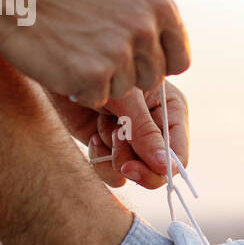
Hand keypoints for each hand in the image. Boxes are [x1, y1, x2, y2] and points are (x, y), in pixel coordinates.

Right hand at [0, 0, 190, 106]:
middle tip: (91, 54)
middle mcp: (146, 28)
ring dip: (101, 82)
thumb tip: (165, 37)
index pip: (179, 60)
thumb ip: (145, 13)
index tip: (133, 63)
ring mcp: (121, 52)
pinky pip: (96, 98)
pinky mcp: (94, 74)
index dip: (155, 66)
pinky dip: (78, 89)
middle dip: (126, 75)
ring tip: (72, 51)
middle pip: (152, 80)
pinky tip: (60, 62)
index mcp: (159, 5)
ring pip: (124, 91)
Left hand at [49, 82, 189, 188]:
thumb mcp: (126, 99)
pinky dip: (100, 160)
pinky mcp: (110, 149)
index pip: (179, 154)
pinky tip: (92, 136)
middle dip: (137, 166)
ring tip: (102, 130)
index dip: (162, 168)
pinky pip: (112, 174)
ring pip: (134, 174)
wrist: (64, 70)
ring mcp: (133, 141)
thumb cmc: (100, 72)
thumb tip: (164, 167)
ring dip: (115, 157)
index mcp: (171, 112)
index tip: (134, 167)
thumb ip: (145, 133)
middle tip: (118, 156)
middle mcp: (156, 130)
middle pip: (159, 170)